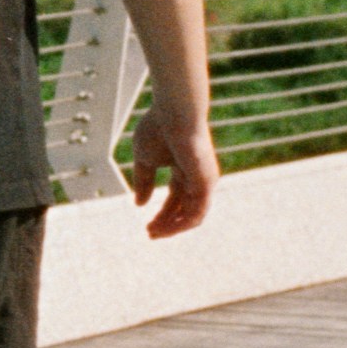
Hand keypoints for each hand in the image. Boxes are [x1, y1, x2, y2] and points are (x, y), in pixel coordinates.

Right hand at [126, 101, 217, 238]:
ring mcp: (204, 181)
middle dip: (167, 224)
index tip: (145, 224)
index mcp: (183, 169)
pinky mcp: (207, 183)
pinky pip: (197, 213)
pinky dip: (182, 223)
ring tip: (154, 233)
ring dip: (173, 228)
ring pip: (192, 216)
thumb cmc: (159, 128)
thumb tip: (139, 204)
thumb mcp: (145, 159)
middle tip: (149, 233)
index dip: (162, 213)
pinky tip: (167, 228)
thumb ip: (143, 181)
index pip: (175, 198)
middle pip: (184, 209)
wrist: (175, 113)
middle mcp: (197, 177)